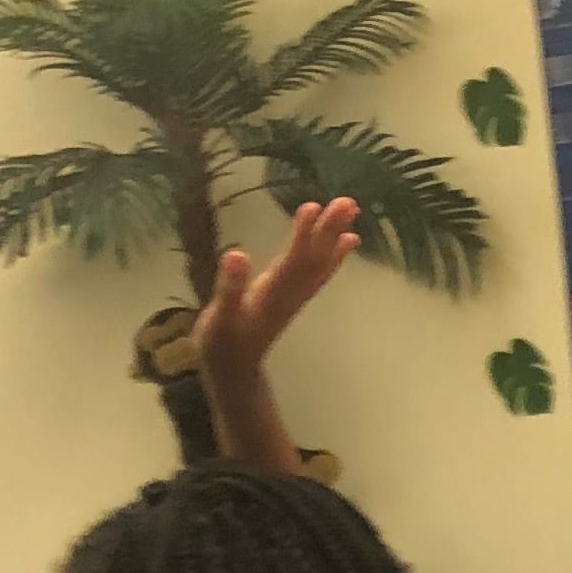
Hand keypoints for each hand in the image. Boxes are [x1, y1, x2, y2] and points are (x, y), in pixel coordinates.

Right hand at [195, 197, 361, 383]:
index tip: (313, 207)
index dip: (303, 236)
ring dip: (335, 237)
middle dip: (329, 230)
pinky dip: (334, 255)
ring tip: (352, 210)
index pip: (292, 261)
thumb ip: (229, 288)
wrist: (234, 371)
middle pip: (313, 259)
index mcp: (271, 295)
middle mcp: (289, 293)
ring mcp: (294, 295)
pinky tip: (348, 240)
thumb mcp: (219, 319)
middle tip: (348, 202)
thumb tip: (237, 254)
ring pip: (320, 263)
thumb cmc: (221, 344)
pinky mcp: (293, 297)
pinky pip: (319, 273)